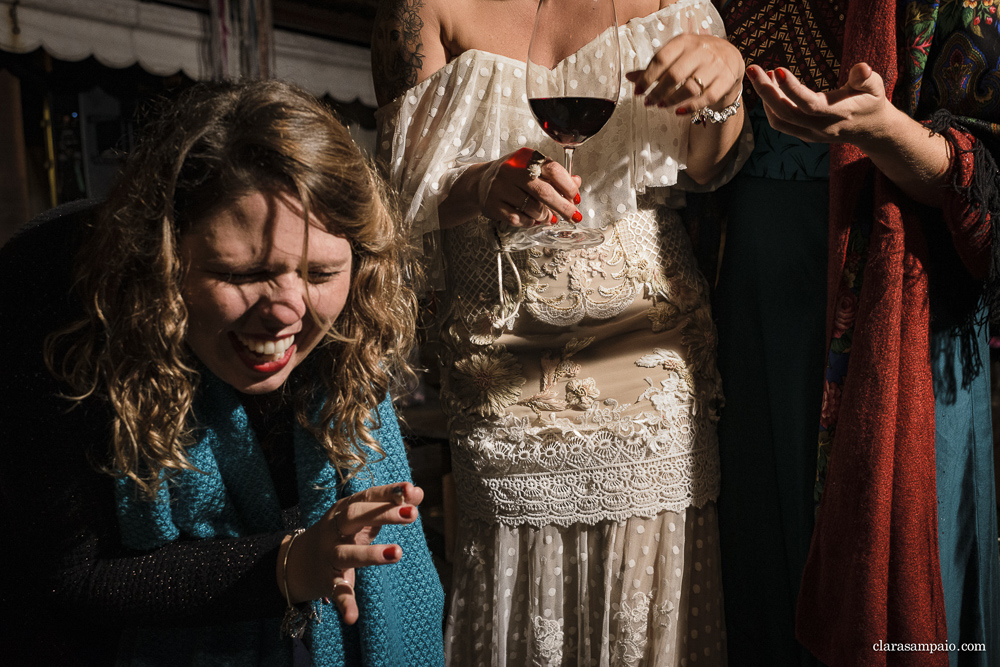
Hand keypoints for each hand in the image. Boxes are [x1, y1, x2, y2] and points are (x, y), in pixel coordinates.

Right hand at [280, 482, 423, 623]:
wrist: (298, 560)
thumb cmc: (343, 532)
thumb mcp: (364, 516)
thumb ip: (390, 503)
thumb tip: (418, 491)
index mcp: (345, 509)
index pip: (367, 496)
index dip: (388, 493)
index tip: (409, 489)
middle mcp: (334, 529)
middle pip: (355, 517)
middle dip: (383, 514)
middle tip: (412, 513)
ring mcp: (330, 555)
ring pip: (348, 553)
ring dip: (371, 554)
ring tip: (398, 553)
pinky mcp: (328, 580)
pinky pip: (337, 592)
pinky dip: (345, 604)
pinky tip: (353, 618)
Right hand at [479, 147, 582, 227]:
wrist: (481, 182)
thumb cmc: (512, 176)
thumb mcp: (533, 169)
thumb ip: (554, 176)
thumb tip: (576, 183)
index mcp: (526, 158)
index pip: (553, 170)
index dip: (568, 186)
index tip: (575, 198)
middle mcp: (512, 170)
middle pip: (544, 192)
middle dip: (563, 207)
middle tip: (573, 216)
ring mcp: (500, 187)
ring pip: (532, 208)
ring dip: (545, 215)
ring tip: (548, 216)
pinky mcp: (492, 204)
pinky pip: (518, 219)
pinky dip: (530, 222)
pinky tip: (532, 219)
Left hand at [626, 34, 742, 112]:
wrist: (730, 58)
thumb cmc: (697, 58)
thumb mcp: (677, 55)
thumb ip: (655, 67)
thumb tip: (629, 77)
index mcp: (684, 41)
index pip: (661, 59)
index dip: (646, 77)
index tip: (638, 91)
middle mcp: (701, 50)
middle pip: (674, 75)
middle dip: (657, 92)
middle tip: (648, 102)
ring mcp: (715, 65)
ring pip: (690, 88)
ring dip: (672, 100)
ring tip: (662, 106)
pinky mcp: (726, 80)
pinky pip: (706, 98)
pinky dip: (690, 107)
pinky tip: (678, 111)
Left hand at [747, 62, 892, 146]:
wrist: (871, 130)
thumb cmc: (871, 101)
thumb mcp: (875, 87)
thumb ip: (866, 78)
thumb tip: (862, 67)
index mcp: (838, 114)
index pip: (809, 104)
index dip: (792, 89)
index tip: (778, 69)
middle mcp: (821, 128)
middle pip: (786, 113)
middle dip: (766, 91)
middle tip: (753, 69)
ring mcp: (810, 134)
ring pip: (779, 120)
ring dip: (765, 98)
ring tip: (761, 74)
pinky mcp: (803, 135)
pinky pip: (780, 124)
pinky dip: (770, 107)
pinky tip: (769, 87)